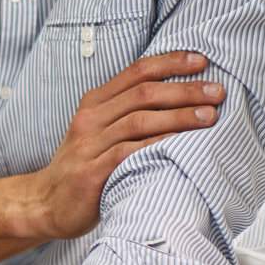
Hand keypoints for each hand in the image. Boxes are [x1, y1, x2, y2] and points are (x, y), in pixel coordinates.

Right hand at [28, 50, 221, 241]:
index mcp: (95, 103)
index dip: (170, 62)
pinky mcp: (91, 172)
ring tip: (210, 116)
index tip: (202, 61)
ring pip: (139, 120)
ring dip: (179, 115)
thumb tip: (180, 99)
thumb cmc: (84, 167)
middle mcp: (91, 118)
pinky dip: (158, 145)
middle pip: (143, 93)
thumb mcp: (100, 132)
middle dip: (185, 89)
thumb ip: (129, 114)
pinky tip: (182, 144)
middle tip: (217, 91)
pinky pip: (129, 152)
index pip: (136, 71)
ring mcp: (89, 145)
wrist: (46, 203)